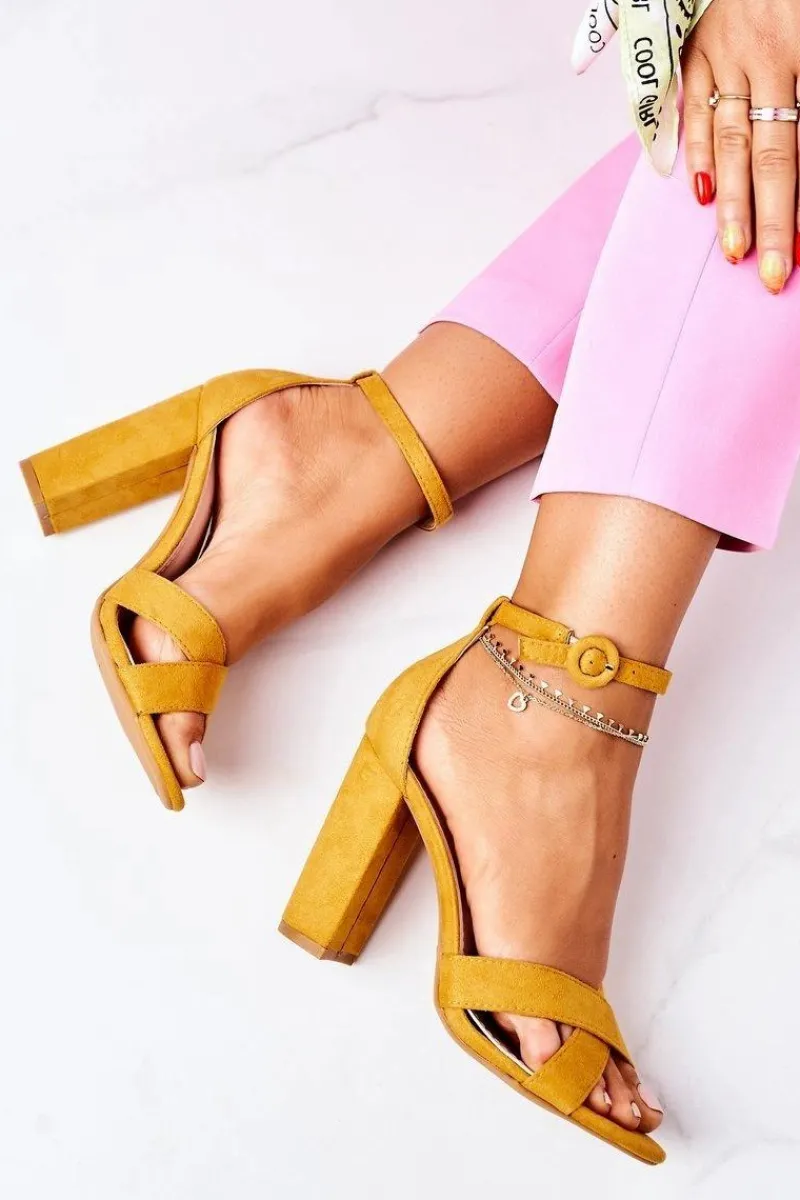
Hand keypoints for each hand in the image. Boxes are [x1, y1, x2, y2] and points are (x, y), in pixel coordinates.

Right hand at [682, 0, 799, 292]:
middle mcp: (768, 57)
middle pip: (774, 155)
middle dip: (773, 220)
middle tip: (772, 273)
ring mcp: (728, 56)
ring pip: (733, 142)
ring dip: (734, 203)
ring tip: (735, 251)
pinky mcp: (696, 51)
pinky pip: (696, 110)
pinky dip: (699, 153)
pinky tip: (704, 196)